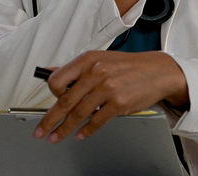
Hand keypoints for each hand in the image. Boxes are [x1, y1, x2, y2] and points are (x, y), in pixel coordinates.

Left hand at [32, 50, 187, 142]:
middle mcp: (96, 73)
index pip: (57, 80)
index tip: (50, 104)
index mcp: (87, 60)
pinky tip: (80, 135)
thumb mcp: (100, 59)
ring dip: (64, 129)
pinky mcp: (118, 103)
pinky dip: (86, 131)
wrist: (157, 71)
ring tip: (56, 137)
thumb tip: (52, 72)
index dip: (52, 94)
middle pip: (64, 101)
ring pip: (78, 114)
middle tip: (40, 131)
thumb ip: (76, 68)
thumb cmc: (128, 66)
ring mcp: (107, 88)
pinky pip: (97, 121)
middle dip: (49, 120)